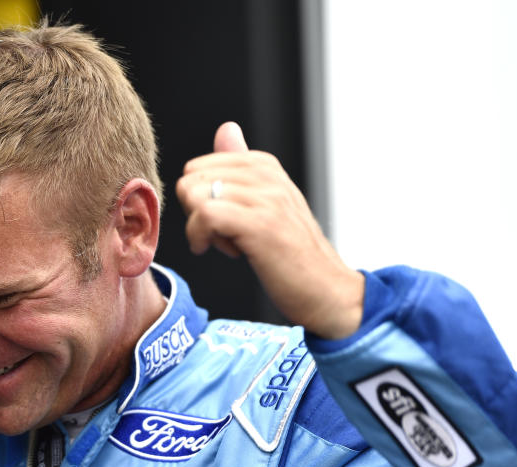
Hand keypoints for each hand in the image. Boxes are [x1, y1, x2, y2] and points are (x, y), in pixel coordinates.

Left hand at [175, 122, 363, 339]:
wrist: (325, 289)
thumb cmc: (291, 252)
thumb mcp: (266, 203)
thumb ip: (241, 166)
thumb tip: (226, 128)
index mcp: (265, 166)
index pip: (198, 167)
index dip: (202, 199)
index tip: (225, 222)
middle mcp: (266, 175)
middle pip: (191, 180)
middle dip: (196, 212)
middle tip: (224, 235)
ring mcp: (265, 198)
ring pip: (195, 197)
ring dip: (201, 229)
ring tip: (230, 244)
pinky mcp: (260, 225)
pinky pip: (204, 216)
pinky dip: (200, 237)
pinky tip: (220, 251)